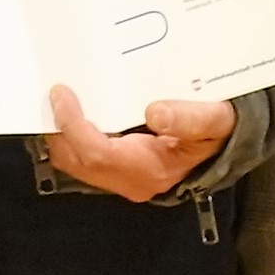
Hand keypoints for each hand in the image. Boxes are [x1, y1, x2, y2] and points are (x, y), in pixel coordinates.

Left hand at [42, 86, 233, 203]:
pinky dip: (71, 136)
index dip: (74, 126)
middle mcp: (131, 180)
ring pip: (75, 163)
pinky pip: (82, 159)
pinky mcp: (116, 172)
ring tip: (58, 101)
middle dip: (59, 129)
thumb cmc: (216, 131)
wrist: (221, 146)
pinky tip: (71, 112)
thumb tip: (155, 112)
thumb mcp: (214, 120)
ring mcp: (121, 179)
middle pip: (78, 161)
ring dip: (61, 133)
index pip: (98, 153)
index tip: (62, 95)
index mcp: (151, 169)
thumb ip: (190, 119)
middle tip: (53, 94)